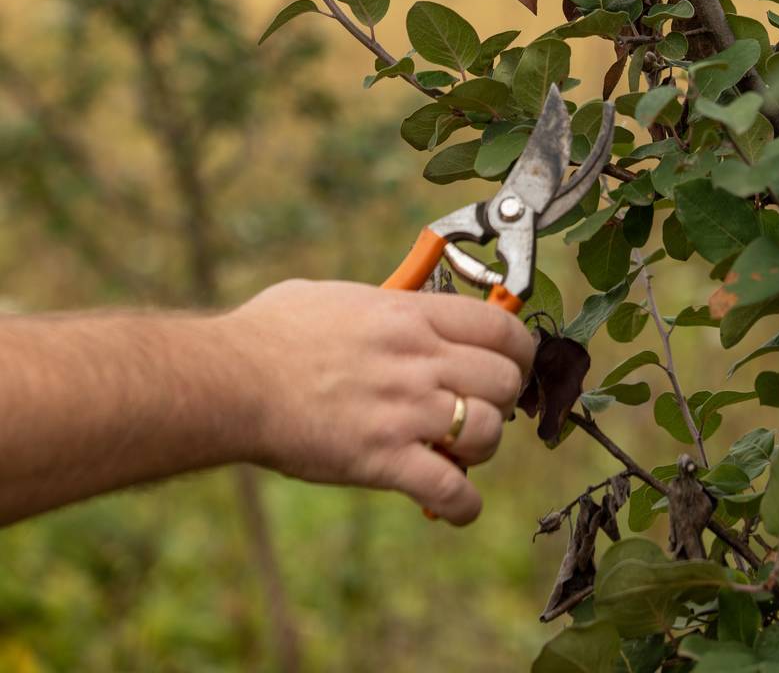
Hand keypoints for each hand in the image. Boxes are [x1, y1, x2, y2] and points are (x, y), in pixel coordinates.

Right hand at [222, 280, 535, 525]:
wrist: (233, 378)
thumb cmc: (271, 332)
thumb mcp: (339, 297)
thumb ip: (382, 307)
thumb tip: (397, 312)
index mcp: (410, 315)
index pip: (499, 326)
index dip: (519, 348)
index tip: (514, 363)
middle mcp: (419, 359)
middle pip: (504, 379)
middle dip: (503, 399)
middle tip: (484, 409)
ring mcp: (405, 410)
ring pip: (489, 433)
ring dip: (484, 449)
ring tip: (462, 453)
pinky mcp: (383, 459)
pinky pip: (451, 489)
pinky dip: (464, 505)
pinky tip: (458, 508)